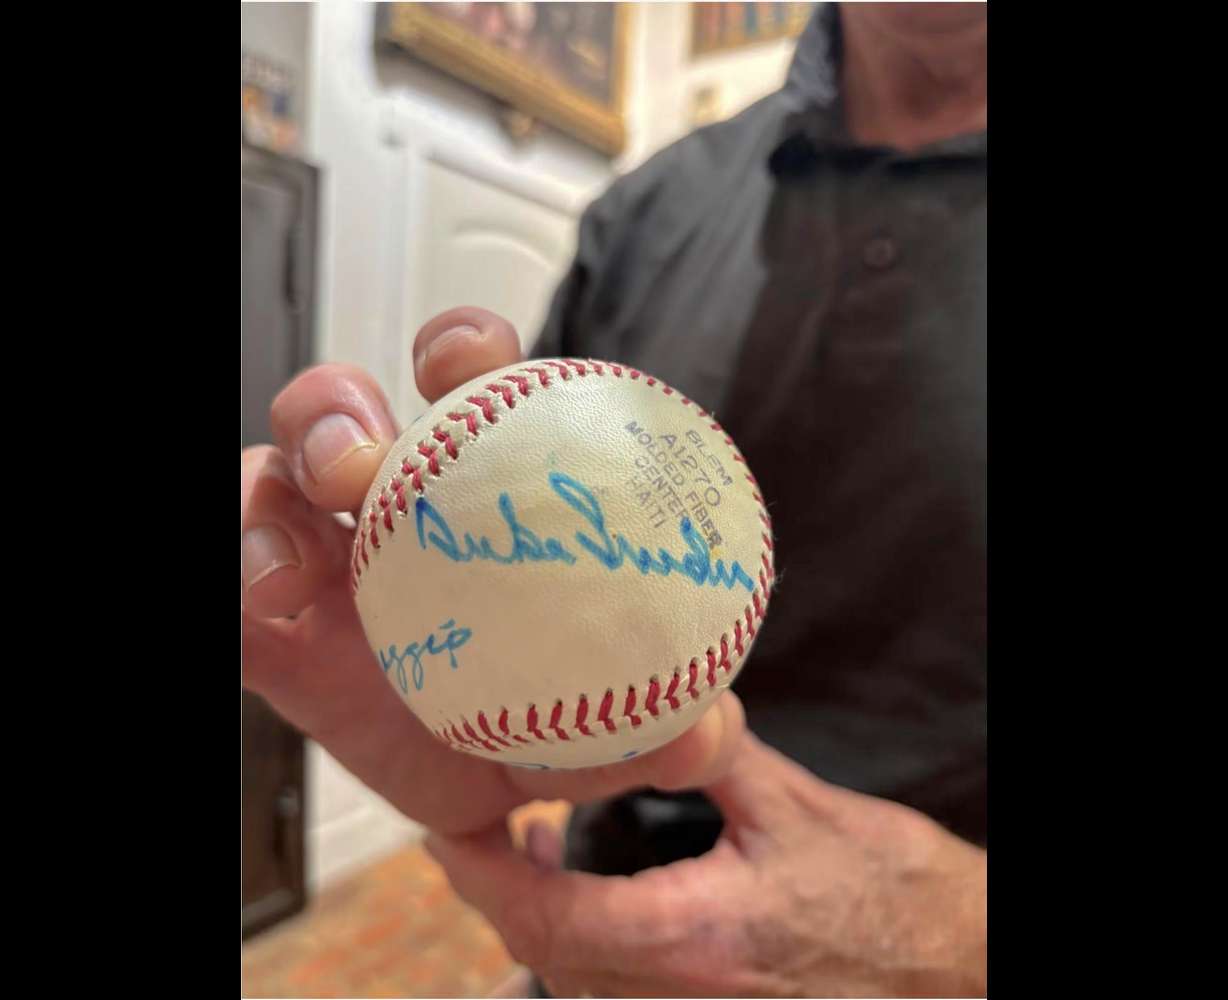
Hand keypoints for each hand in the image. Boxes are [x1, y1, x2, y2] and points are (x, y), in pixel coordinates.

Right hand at [241, 306, 745, 834]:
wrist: (483, 788)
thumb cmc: (548, 715)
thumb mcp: (617, 718)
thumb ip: (665, 717)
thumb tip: (707, 729)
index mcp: (480, 487)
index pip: (465, 386)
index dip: (461, 350)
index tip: (473, 361)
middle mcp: (392, 508)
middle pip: (344, 412)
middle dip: (339, 407)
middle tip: (360, 461)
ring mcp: (324, 563)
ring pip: (268, 480)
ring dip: (273, 493)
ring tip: (297, 558)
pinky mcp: (274, 630)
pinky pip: (237, 590)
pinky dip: (241, 582)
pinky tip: (272, 605)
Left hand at [428, 732, 987, 997]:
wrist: (956, 966)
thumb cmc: (889, 890)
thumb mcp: (798, 807)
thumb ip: (717, 756)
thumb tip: (667, 699)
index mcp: (696, 937)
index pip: (551, 918)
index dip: (483, 876)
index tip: (448, 829)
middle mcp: (682, 996)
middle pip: (548, 957)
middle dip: (495, 894)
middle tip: (476, 824)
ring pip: (576, 983)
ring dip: (534, 920)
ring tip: (521, 848)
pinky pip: (615, 994)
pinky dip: (578, 946)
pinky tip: (586, 900)